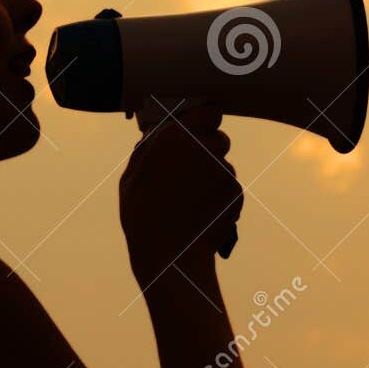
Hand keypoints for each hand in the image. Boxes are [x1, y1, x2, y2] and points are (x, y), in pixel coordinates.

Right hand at [119, 101, 243, 289]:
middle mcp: (203, 148)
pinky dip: (221, 198)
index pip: (209, 112)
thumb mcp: (131, 178)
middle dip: (209, 150)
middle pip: (219, 138)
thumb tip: (156, 137)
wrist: (170, 255)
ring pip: (225, 165)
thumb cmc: (143, 217)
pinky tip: (202, 213)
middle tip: (192, 170)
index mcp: (175, 137)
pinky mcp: (236, 192)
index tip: (200, 128)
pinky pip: (230, 188)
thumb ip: (148, 151)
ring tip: (192, 201)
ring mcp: (223, 170)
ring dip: (213, 177)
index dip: (205, 121)